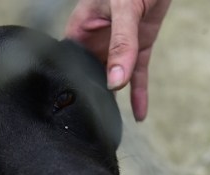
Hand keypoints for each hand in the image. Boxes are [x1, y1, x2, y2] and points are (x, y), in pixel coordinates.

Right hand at [65, 0, 170, 120]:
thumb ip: (121, 44)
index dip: (69, 86)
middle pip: (90, 76)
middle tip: (89, 128)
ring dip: (114, 101)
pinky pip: (138, 74)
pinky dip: (139, 94)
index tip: (70, 110)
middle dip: (91, 99)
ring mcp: (118, 45)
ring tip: (110, 129)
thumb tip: (115, 82)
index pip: (71, 63)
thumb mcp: (124, 9)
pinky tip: (139, 115)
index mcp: (80, 29)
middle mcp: (95, 40)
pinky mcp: (140, 45)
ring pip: (114, 79)